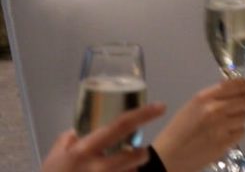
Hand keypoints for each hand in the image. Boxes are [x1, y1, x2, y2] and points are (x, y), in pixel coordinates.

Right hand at [41, 103, 165, 171]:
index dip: (142, 114)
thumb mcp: (55, 156)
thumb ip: (68, 140)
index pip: (119, 126)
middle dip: (141, 154)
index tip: (160, 107)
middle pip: (137, 156)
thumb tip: (81, 129)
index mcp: (84, 150)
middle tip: (135, 154)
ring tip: (117, 171)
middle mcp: (99, 168)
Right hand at [152, 78, 244, 171]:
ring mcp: (221, 126)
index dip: (244, 86)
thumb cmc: (177, 131)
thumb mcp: (192, 106)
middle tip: (235, 109)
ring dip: (237, 120)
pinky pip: (241, 132)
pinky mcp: (224, 142)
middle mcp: (215, 109)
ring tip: (225, 125)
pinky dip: (235, 133)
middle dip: (242, 103)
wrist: (167, 156)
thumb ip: (212, 97)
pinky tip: (224, 135)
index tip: (244, 89)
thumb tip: (232, 90)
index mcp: (204, 98)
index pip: (236, 84)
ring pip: (244, 116)